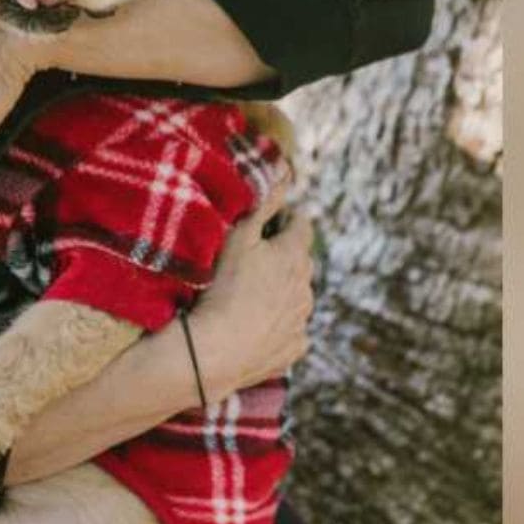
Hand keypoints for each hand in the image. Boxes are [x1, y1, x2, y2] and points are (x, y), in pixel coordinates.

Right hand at [193, 163, 315, 394]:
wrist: (216, 350)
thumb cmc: (223, 287)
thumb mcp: (239, 237)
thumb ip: (264, 205)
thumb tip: (284, 173)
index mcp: (296, 255)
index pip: (302, 225)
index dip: (284, 219)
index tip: (265, 224)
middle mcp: (308, 287)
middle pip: (299, 262)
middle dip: (282, 257)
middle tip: (250, 260)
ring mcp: (302, 320)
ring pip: (297, 296)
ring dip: (280, 291)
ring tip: (248, 296)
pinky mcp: (295, 348)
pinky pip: (290, 329)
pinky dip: (277, 324)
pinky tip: (253, 326)